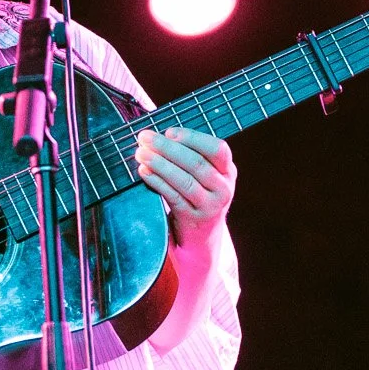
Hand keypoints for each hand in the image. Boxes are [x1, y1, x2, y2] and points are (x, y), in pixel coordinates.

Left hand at [135, 123, 235, 249]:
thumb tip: (159, 136)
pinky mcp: (193, 219)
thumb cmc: (197, 197)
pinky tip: (144, 171)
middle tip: (145, 138)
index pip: (218, 149)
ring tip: (140, 153)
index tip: (169, 132)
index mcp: (228, 171)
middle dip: (167, 148)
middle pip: (196, 163)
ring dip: (159, 164)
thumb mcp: (205, 177)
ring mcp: (210, 206)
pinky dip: (157, 181)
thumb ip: (191, 157)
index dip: (193, 138)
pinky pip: (173, 196)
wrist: (201, 238)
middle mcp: (223, 188)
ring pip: (184, 180)